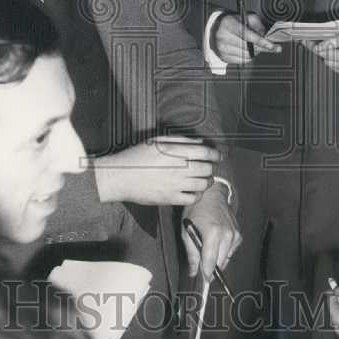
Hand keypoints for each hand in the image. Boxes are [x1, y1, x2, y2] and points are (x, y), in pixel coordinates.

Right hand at [94, 136, 220, 205]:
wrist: (120, 176)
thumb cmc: (137, 156)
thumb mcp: (157, 140)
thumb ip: (180, 140)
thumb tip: (199, 141)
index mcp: (176, 151)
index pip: (206, 152)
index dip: (215, 154)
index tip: (218, 156)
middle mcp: (178, 168)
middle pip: (207, 169)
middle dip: (211, 167)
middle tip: (208, 168)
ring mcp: (175, 184)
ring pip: (203, 184)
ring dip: (206, 181)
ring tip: (203, 179)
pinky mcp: (170, 198)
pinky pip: (192, 199)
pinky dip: (197, 195)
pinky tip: (193, 191)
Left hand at [182, 185, 241, 281]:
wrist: (212, 195)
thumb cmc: (197, 209)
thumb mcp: (187, 230)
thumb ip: (191, 253)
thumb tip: (193, 271)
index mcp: (213, 233)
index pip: (210, 262)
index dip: (206, 274)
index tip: (203, 280)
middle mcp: (227, 235)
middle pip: (220, 263)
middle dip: (210, 268)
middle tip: (201, 266)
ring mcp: (234, 234)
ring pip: (226, 259)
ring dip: (217, 259)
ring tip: (207, 248)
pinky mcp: (238, 235)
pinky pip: (230, 251)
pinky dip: (223, 251)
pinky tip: (216, 242)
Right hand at [214, 13, 280, 63]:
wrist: (216, 30)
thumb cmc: (233, 23)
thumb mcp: (245, 17)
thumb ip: (257, 24)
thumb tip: (266, 34)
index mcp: (228, 24)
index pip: (247, 35)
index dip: (261, 41)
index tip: (272, 45)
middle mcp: (223, 37)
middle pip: (248, 47)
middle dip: (262, 47)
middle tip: (272, 46)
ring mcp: (222, 49)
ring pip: (247, 55)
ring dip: (256, 52)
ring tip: (255, 45)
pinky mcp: (224, 57)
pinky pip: (243, 60)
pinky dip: (249, 56)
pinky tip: (248, 50)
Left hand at [304, 28, 338, 78]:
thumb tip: (326, 32)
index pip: (338, 42)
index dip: (324, 43)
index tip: (316, 42)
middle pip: (332, 55)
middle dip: (319, 50)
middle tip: (311, 44)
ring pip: (332, 63)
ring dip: (324, 56)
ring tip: (321, 49)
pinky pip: (336, 69)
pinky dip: (331, 63)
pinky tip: (331, 57)